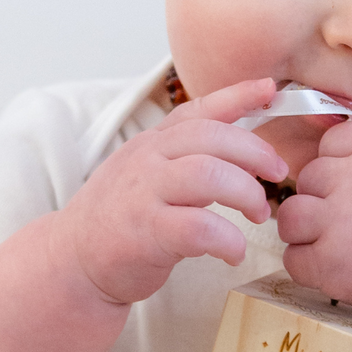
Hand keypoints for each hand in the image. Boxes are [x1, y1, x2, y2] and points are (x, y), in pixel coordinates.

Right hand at [56, 77, 288, 304]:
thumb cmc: (122, 220)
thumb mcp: (149, 175)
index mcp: (152, 143)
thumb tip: (240, 146)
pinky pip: (199, 227)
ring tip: (259, 215)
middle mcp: (147, 160)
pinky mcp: (146, 233)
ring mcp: (143, 194)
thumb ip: (186, 157)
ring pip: (209, 175)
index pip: (197, 110)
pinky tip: (234, 252)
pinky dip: (228, 239)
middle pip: (212, 138)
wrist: (74, 262)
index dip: (237, 96)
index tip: (271, 89)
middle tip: (277, 175)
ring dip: (246, 193)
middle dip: (255, 153)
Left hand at [277, 120, 351, 318]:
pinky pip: (293, 258)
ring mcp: (339, 223)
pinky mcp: (329, 263)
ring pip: (291, 215)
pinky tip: (337, 267)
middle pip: (308, 177)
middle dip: (323, 197)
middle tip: (348, 219)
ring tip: (333, 242)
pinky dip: (310, 267)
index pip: (332, 141)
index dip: (340, 164)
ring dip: (306, 231)